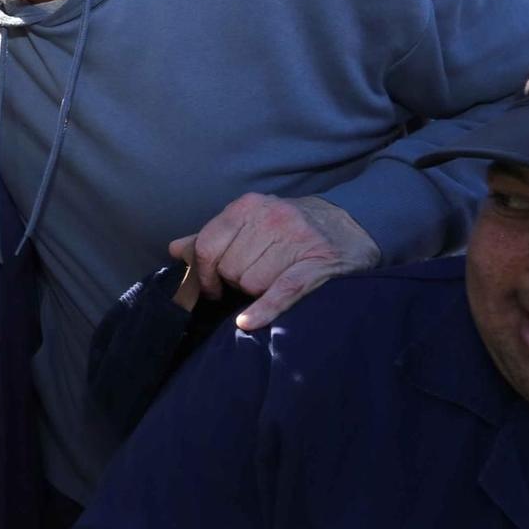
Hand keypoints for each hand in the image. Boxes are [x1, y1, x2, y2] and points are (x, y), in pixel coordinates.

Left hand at [168, 194, 380, 331]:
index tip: (210, 286)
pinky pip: (281, 292)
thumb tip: (176, 250)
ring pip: (252, 283)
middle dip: (236, 280)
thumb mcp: (251, 222)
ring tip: (274, 278)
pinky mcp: (317, 265)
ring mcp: (297, 241)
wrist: (352, 224)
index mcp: (249, 206)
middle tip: (253, 277)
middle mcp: (272, 218)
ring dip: (257, 290)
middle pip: (229, 268)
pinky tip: (248, 322)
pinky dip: (263, 310)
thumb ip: (211, 237)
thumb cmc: (290, 228)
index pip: (207, 246)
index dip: (202, 273)